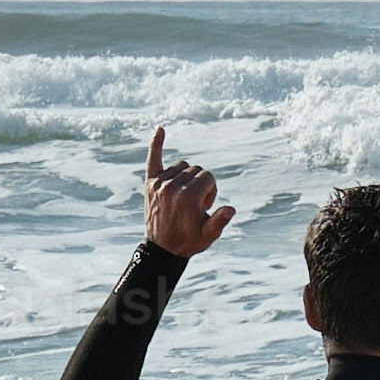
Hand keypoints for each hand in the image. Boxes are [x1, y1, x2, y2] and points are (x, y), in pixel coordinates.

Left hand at [141, 124, 234, 257]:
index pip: (208, 176)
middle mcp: (172, 186)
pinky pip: (153, 159)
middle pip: (195, 169)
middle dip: (201, 184)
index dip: (211, 190)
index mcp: (187, 196)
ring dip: (187, 176)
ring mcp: (159, 183)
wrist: (161, 250)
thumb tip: (230, 209)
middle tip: (195, 205)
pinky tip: (161, 129)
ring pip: (181, 166)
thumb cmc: (188, 241)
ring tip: (184, 197)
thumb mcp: (208, 235)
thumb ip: (220, 220)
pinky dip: (157, 144)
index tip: (205, 206)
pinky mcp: (150, 183)